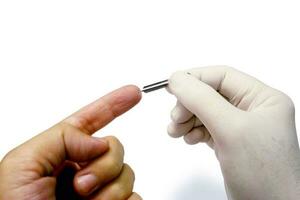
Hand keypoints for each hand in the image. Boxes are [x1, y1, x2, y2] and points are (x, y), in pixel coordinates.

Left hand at [0, 85, 141, 199]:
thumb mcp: (22, 164)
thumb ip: (62, 138)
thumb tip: (98, 141)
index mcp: (60, 153)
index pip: (92, 120)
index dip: (113, 104)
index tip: (133, 93)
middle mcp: (82, 169)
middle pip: (115, 147)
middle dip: (104, 163)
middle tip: (80, 185)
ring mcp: (99, 191)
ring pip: (127, 173)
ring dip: (109, 188)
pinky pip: (135, 196)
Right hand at [167, 66, 299, 199]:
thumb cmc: (265, 175)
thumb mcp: (231, 130)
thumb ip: (202, 100)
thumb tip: (177, 79)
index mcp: (263, 99)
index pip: (222, 76)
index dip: (195, 79)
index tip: (171, 86)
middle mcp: (253, 110)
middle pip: (210, 94)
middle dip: (189, 104)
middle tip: (175, 118)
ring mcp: (241, 128)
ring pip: (205, 111)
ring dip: (187, 118)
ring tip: (176, 131)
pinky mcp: (231, 143)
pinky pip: (206, 128)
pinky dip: (192, 131)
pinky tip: (188, 139)